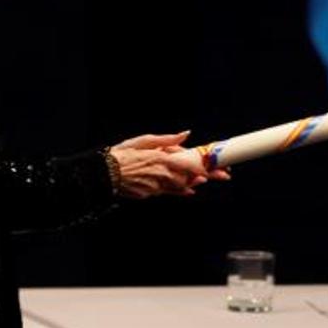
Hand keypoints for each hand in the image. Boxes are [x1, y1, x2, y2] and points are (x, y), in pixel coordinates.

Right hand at [109, 133, 229, 199]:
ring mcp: (157, 186)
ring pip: (182, 186)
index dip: (207, 166)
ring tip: (207, 178)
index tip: (221, 166)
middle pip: (191, 177)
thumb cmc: (123, 154)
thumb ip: (167, 140)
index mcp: (161, 159)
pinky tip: (190, 189)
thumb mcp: (144, 141)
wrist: (103, 174)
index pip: (190, 164)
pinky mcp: (150, 193)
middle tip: (224, 175)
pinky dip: (181, 190)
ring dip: (195, 182)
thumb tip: (186, 134)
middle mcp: (162, 174)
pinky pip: (170, 192)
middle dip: (209, 175)